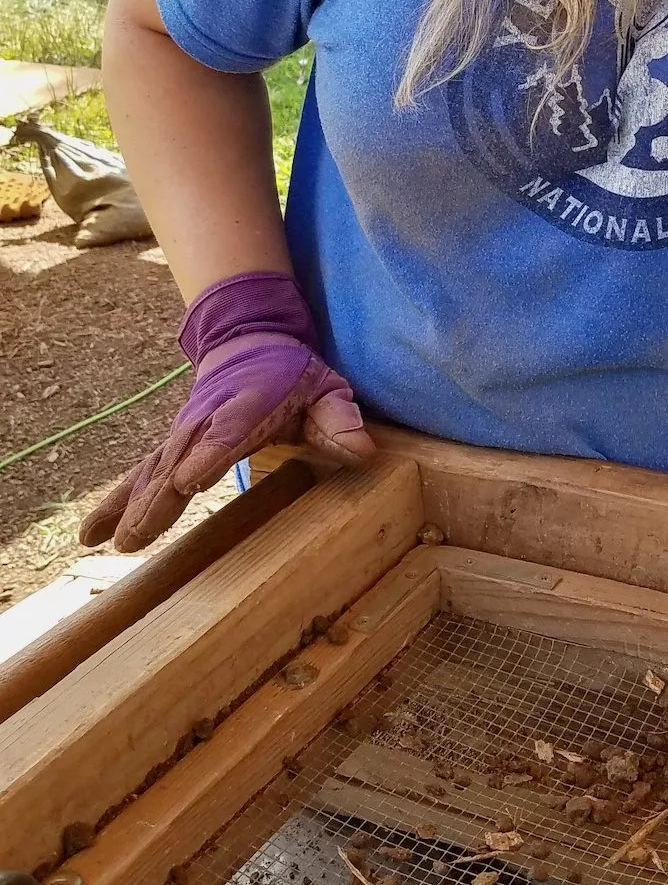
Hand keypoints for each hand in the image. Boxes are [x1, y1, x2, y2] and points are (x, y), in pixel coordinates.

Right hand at [79, 272, 375, 551]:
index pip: (227, 432)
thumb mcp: (326, 388)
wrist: (249, 341)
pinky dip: (114, 503)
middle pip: (177, 460)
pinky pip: (139, 476)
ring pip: (151, 472)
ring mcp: (184, 434)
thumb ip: (339, 419)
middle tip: (135, 537)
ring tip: (109, 542)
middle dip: (156, 498)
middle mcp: (206, 420)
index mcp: (248, 404)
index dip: (208, 455)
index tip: (188, 481)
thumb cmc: (293, 374)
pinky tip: (90, 535)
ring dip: (128, 506)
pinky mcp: (172, 447)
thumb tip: (360, 450)